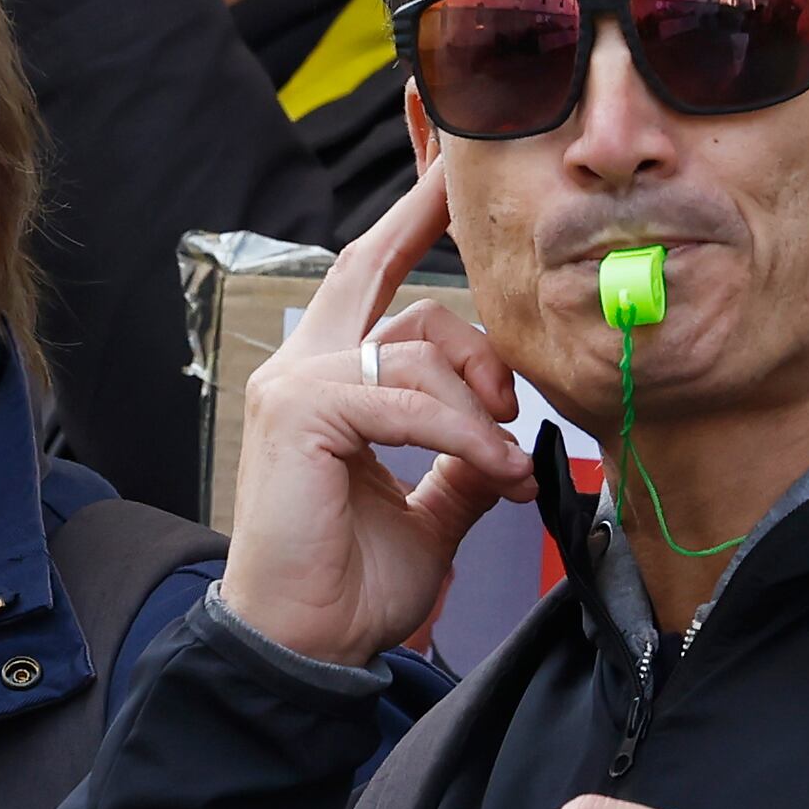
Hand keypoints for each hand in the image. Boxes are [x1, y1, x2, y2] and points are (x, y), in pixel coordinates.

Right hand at [218, 157, 533, 665]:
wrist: (307, 647)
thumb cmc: (352, 584)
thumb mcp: (433, 509)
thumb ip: (462, 458)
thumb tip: (513, 440)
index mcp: (331, 376)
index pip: (371, 274)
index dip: (410, 214)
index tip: (445, 161)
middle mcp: (304, 363)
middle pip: (376, 264)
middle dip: (426, 218)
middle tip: (480, 218)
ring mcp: (294, 382)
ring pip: (416, 346)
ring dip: (482, 406)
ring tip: (506, 463)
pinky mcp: (300, 412)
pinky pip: (406, 399)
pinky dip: (461, 435)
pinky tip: (490, 472)